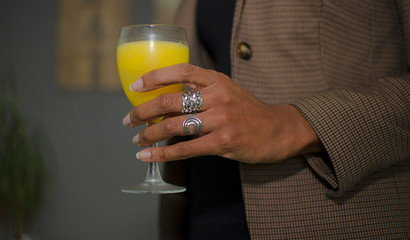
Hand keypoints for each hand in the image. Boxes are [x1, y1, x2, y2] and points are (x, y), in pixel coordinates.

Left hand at [122, 63, 323, 163]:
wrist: (280, 129)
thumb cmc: (249, 110)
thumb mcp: (227, 90)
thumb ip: (202, 91)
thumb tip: (166, 101)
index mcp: (217, 79)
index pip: (181, 70)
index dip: (154, 77)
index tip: (134, 86)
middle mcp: (218, 96)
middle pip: (171, 100)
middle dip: (143, 111)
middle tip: (129, 119)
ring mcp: (221, 120)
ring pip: (174, 125)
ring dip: (149, 134)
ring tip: (137, 139)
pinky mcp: (223, 142)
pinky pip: (186, 148)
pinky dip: (163, 153)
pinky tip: (149, 155)